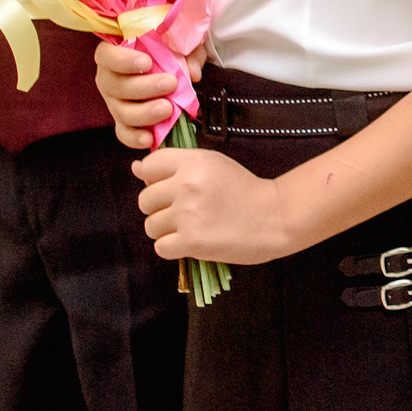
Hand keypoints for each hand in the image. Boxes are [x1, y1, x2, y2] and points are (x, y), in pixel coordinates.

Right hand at [95, 41, 201, 148]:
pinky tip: (150, 138)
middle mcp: (109, 79)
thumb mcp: (178, 44)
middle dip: (145, 87)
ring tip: (168, 109)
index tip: (146, 63)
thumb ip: (185, 53)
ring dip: (145, 112)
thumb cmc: (167, 50)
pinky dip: (136, 138)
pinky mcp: (124, 122)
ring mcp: (115, 102)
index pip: (108, 56)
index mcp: (114, 55)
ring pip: (121, 112)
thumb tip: (192, 73)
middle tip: (170, 83)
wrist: (169, 69)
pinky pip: (124, 133)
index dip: (124, 60)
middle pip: (117, 86)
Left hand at [133, 145, 296, 264]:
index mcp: (193, 162)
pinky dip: (174, 248)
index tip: (172, 188)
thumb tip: (137, 168)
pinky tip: (192, 241)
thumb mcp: (214, 165)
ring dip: (167, 230)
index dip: (156, 180)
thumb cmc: (245, 190)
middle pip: (145, 200)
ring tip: (191, 227)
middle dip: (160, 208)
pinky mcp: (191, 241)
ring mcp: (188, 214)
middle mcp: (186, 185)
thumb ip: (176, 165)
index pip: (149, 167)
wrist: (275, 217)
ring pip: (151, 226)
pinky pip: (161, 247)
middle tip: (185, 212)